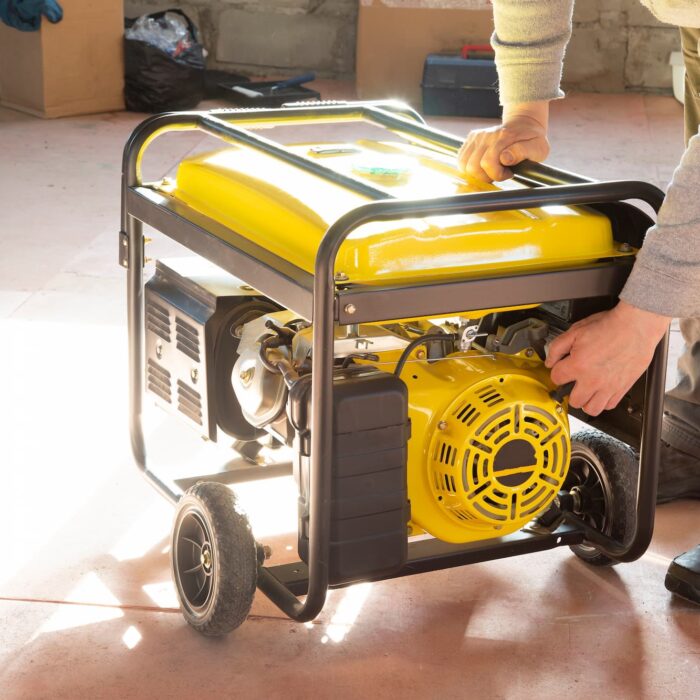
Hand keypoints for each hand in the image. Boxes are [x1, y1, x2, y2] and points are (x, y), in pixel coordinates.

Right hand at [458, 102, 550, 181]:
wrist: (524, 124)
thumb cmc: (532, 140)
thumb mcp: (538, 147)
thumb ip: (522, 152)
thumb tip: (505, 158)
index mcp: (504, 137)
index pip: (488, 163)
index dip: (498, 175)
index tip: (509, 173)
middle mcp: (487, 135)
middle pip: (473, 167)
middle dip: (485, 176)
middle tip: (499, 173)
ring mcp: (477, 136)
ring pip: (464, 165)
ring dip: (476, 173)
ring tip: (490, 170)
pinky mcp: (471, 138)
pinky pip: (461, 159)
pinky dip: (469, 168)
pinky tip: (482, 166)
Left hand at [545, 301, 669, 415]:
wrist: (636, 326)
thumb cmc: (610, 326)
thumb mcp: (576, 331)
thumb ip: (557, 347)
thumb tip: (550, 360)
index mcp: (578, 365)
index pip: (556, 378)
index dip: (557, 373)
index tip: (561, 370)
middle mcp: (593, 379)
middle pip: (573, 400)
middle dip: (570, 392)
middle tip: (573, 383)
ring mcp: (609, 386)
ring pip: (591, 409)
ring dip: (586, 401)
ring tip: (586, 391)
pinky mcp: (623, 388)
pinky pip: (609, 405)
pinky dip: (603, 402)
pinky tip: (601, 392)